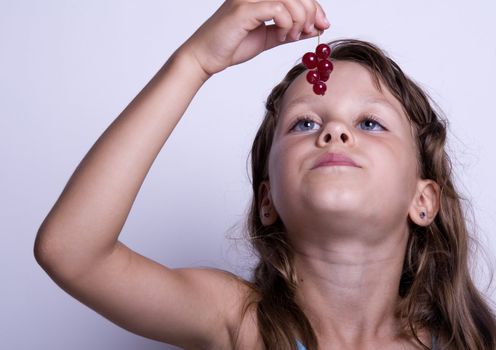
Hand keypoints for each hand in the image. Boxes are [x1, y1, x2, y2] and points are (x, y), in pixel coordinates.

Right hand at [179, 0, 329, 77]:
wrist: (205, 58)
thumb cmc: (231, 46)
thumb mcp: (268, 38)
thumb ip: (289, 30)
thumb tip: (315, 28)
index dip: (314, 5)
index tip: (323, 23)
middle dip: (312, 12)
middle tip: (312, 31)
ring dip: (299, 20)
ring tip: (292, 37)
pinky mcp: (243, 9)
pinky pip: (277, 9)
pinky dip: (287, 24)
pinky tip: (282, 37)